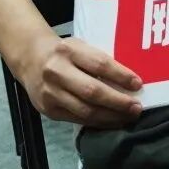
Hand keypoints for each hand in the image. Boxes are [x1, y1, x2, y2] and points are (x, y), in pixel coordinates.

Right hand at [16, 34, 142, 126]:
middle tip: (136, 108)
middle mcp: (58, 71)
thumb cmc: (64, 52)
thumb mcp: (80, 46)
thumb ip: (99, 60)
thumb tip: (129, 80)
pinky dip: (97, 122)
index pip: (100, 64)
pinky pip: (77, 119)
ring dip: (110, 116)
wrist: (30, 59)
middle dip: (118, 102)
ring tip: (127, 117)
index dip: (121, 76)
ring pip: (85, 110)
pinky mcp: (49, 110)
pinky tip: (111, 121)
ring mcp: (51, 93)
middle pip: (93, 91)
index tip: (138, 84)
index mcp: (70, 50)